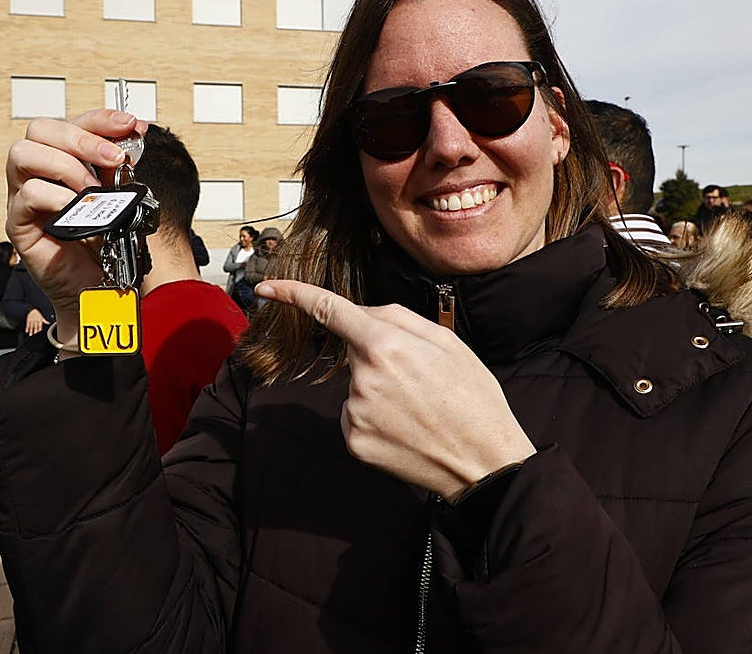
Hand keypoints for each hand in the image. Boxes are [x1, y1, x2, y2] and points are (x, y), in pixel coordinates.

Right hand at [5, 110, 148, 345]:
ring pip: (22, 154)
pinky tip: (78, 209)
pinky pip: (26, 196)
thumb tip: (134, 131)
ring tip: (92, 190)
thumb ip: (118, 166)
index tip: (130, 125)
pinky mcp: (18, 225)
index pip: (70, 122)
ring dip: (65, 165)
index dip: (100, 119)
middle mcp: (38, 174)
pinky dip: (57, 197)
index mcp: (62, 161)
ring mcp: (23, 198)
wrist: (102, 287)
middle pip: (39, 129)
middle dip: (82, 137)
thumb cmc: (106, 242)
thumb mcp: (119, 194)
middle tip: (113, 159)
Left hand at [257, 280, 535, 502]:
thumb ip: (398, 318)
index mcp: (386, 345)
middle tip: (425, 380)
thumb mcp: (448, 342)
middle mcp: (363, 377)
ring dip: (382, 389)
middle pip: (358, 350)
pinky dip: (376, 418)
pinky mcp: (354, 441)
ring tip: (422, 408)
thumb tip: (359, 312)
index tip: (267, 288)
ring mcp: (356, 412)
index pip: (329, 310)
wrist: (484, 463)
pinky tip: (407, 429)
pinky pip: (356, 415)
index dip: (294, 294)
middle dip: (383, 355)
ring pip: (358, 384)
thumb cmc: (472, 398)